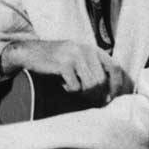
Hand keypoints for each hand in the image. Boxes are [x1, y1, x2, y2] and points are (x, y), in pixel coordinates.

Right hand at [2, 40, 129, 101]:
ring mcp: (75, 56)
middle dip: (97, 95)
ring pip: (91, 85)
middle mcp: (86, 50)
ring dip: (83, 93)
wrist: (30, 52)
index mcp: (93, 48)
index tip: (113, 98)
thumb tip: (109, 94)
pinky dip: (70, 90)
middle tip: (89, 99)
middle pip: (102, 80)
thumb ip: (93, 70)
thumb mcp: (78, 59)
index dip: (117, 84)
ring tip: (74, 88)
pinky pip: (75, 87)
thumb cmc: (56, 60)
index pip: (115, 67)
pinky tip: (62, 83)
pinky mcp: (64, 64)